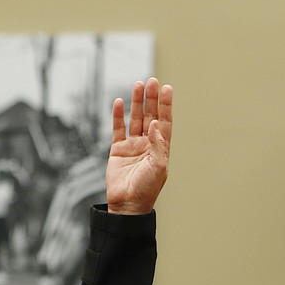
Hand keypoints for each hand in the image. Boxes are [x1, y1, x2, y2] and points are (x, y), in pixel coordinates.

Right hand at [106, 77, 172, 214]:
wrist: (127, 203)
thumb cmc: (147, 188)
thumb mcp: (159, 167)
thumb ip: (158, 145)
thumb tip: (154, 124)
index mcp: (161, 148)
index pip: (164, 122)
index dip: (166, 105)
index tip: (167, 88)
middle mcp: (148, 144)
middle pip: (150, 116)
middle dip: (152, 99)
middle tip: (152, 81)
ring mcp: (133, 146)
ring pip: (135, 118)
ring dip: (137, 102)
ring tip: (138, 84)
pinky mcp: (117, 150)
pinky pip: (117, 128)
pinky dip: (117, 115)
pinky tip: (119, 101)